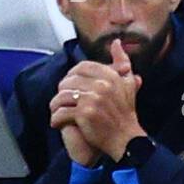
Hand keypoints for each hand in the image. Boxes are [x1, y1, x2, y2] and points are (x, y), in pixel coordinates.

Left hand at [50, 40, 143, 163]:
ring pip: (62, 95)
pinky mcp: (84, 113)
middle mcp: (102, 85)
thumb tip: (116, 42)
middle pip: (68, 81)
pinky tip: (57, 122)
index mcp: (110, 75)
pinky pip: (61, 111)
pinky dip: (56, 118)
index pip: (81, 67)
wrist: (127, 140)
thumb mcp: (127, 84)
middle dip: (63, 91)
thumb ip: (122, 62)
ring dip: (56, 105)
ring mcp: (93, 99)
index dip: (72, 76)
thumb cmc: (125, 112)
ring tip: (58, 111)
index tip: (72, 87)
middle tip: (63, 101)